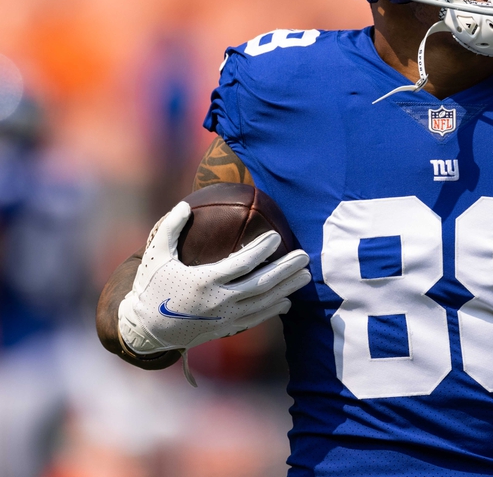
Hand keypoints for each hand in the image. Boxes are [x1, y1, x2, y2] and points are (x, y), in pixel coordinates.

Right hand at [117, 201, 310, 355]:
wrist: (145, 328)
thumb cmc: (152, 287)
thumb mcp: (156, 255)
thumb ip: (170, 229)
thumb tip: (184, 205)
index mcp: (204, 281)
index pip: (242, 263)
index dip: (262, 250)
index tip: (277, 237)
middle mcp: (218, 301)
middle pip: (261, 284)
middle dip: (286, 270)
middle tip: (305, 256)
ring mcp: (224, 317)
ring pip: (263, 302)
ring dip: (287, 289)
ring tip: (305, 275)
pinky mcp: (225, 328)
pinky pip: (255, 319)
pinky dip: (273, 310)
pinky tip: (286, 301)